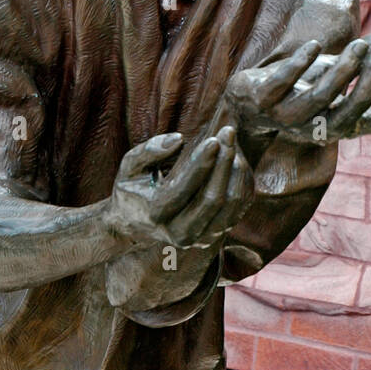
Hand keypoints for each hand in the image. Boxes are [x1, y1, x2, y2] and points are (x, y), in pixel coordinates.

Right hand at [105, 127, 252, 249]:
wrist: (138, 225)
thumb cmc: (134, 189)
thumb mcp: (129, 168)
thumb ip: (147, 151)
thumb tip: (178, 139)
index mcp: (155, 214)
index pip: (183, 189)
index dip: (200, 164)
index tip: (213, 140)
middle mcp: (179, 232)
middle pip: (212, 199)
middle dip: (223, 162)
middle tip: (229, 132)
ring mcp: (199, 237)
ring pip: (230, 205)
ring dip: (235, 171)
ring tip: (231, 144)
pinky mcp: (215, 235)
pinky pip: (239, 207)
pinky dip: (241, 182)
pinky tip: (235, 160)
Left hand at [226, 33, 370, 145]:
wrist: (244, 100)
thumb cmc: (298, 88)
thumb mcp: (332, 76)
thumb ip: (358, 62)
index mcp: (343, 123)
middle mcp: (319, 127)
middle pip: (354, 108)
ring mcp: (289, 117)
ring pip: (321, 97)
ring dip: (343, 69)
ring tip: (359, 43)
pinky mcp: (263, 102)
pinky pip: (284, 84)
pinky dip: (300, 65)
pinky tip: (314, 46)